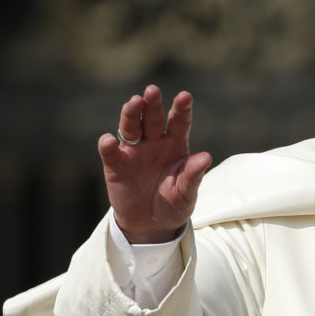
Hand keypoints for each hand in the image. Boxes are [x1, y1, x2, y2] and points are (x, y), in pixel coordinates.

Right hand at [97, 85, 211, 243]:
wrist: (151, 224)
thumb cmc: (174, 204)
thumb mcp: (187, 193)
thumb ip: (193, 175)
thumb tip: (206, 157)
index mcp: (175, 145)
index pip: (179, 122)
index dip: (181, 108)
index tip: (185, 96)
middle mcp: (154, 142)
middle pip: (152, 118)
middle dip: (152, 104)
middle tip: (153, 90)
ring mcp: (134, 151)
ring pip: (131, 127)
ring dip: (131, 114)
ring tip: (134, 103)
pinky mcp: (116, 165)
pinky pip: (110, 152)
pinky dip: (108, 145)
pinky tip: (109, 140)